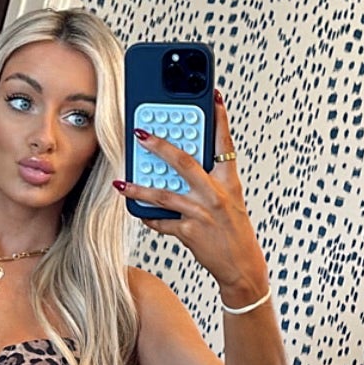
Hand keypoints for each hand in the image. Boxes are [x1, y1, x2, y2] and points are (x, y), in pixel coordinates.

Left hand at [114, 91, 268, 304]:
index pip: (225, 144)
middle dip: (160, 147)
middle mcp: (216, 194)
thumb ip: (212, 181)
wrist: (242, 267)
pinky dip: (148, 217)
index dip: (220, 119)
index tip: (214, 97)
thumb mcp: (231, 201)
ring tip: (121, 183)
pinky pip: (162, 222)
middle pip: (185, 163)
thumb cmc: (234, 232)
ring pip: (164, 195)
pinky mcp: (190, 232)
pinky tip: (137, 211)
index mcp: (229, 182)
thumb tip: (185, 165)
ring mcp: (202, 213)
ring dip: (139, 188)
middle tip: (141, 135)